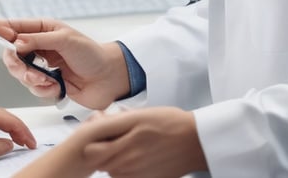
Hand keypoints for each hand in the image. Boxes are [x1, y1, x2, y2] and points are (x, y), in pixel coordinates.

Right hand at [0, 18, 130, 108]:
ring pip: (20, 74)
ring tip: (49, 82)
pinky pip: (33, 89)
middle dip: (17, 65)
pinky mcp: (48, 84)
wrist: (109, 78)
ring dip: (33, 80)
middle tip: (28, 71)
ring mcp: (42, 66)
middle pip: (12, 54)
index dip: (1, 28)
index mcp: (43, 30)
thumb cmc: (92, 54)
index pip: (15, 27)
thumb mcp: (66, 40)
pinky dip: (44, 90)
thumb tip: (16, 42)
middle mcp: (39, 47)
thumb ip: (39, 41)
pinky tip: (57, 88)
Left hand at [78, 107, 207, 176]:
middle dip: (101, 149)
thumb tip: (97, 123)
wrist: (196, 141)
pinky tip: (137, 157)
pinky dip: (125, 168)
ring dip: (113, 159)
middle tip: (113, 137)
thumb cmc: (170, 124)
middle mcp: (128, 162)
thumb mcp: (140, 115)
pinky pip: (125, 176)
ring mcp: (136, 174)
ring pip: (111, 170)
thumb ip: (115, 122)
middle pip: (99, 161)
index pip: (91, 149)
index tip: (99, 131)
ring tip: (127, 145)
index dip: (92, 139)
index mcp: (125, 143)